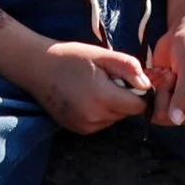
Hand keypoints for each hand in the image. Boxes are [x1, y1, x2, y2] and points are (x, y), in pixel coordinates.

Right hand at [14, 40, 152, 133]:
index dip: (139, 93)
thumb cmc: (71, 57)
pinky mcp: (76, 129)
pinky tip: (87, 96)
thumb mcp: (103, 55)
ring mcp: (83, 126)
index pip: (137, 106)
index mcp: (102, 98)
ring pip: (114, 119)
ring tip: (96, 86)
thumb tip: (147, 85)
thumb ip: (129, 68)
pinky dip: (100, 112)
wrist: (37, 66)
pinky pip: (100, 123)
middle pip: (126, 113)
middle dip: (124, 98)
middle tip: (108, 80)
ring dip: (112, 106)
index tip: (129, 80)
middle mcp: (93, 118)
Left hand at [146, 17, 184, 126]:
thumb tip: (176, 120)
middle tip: (171, 72)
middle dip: (161, 90)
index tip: (176, 78)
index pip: (173, 119)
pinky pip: (146, 97)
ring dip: (155, 85)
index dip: (167, 98)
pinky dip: (149, 82)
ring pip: (151, 105)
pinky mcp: (161, 94)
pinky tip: (159, 71)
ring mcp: (172, 103)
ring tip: (167, 71)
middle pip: (160, 114)